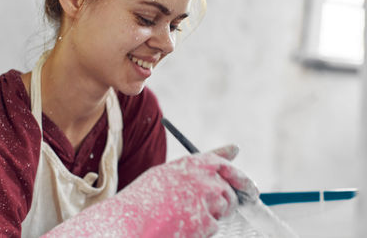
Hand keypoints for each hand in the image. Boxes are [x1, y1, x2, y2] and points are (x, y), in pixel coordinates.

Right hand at [42, 145, 258, 237]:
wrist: (128, 221)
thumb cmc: (144, 198)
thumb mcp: (168, 174)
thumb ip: (198, 166)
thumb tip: (234, 149)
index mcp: (193, 163)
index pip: (225, 165)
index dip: (240, 176)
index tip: (249, 188)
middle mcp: (203, 178)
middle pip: (228, 191)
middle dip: (224, 202)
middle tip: (209, 210)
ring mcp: (205, 200)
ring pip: (222, 210)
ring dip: (210, 215)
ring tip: (183, 216)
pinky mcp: (205, 222)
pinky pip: (213, 227)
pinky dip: (201, 230)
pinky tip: (181, 226)